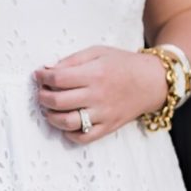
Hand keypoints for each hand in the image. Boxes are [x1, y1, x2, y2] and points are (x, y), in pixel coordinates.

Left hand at [33, 46, 167, 141]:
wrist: (152, 82)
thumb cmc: (123, 64)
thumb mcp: (98, 52)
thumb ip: (72, 60)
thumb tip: (47, 69)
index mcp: (95, 74)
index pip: (58, 79)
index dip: (42, 77)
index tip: (38, 75)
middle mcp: (98, 96)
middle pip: (58, 102)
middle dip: (42, 97)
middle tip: (41, 92)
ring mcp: (103, 114)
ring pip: (67, 122)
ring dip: (51, 117)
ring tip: (49, 109)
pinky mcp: (108, 127)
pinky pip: (83, 137)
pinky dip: (69, 134)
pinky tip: (66, 124)